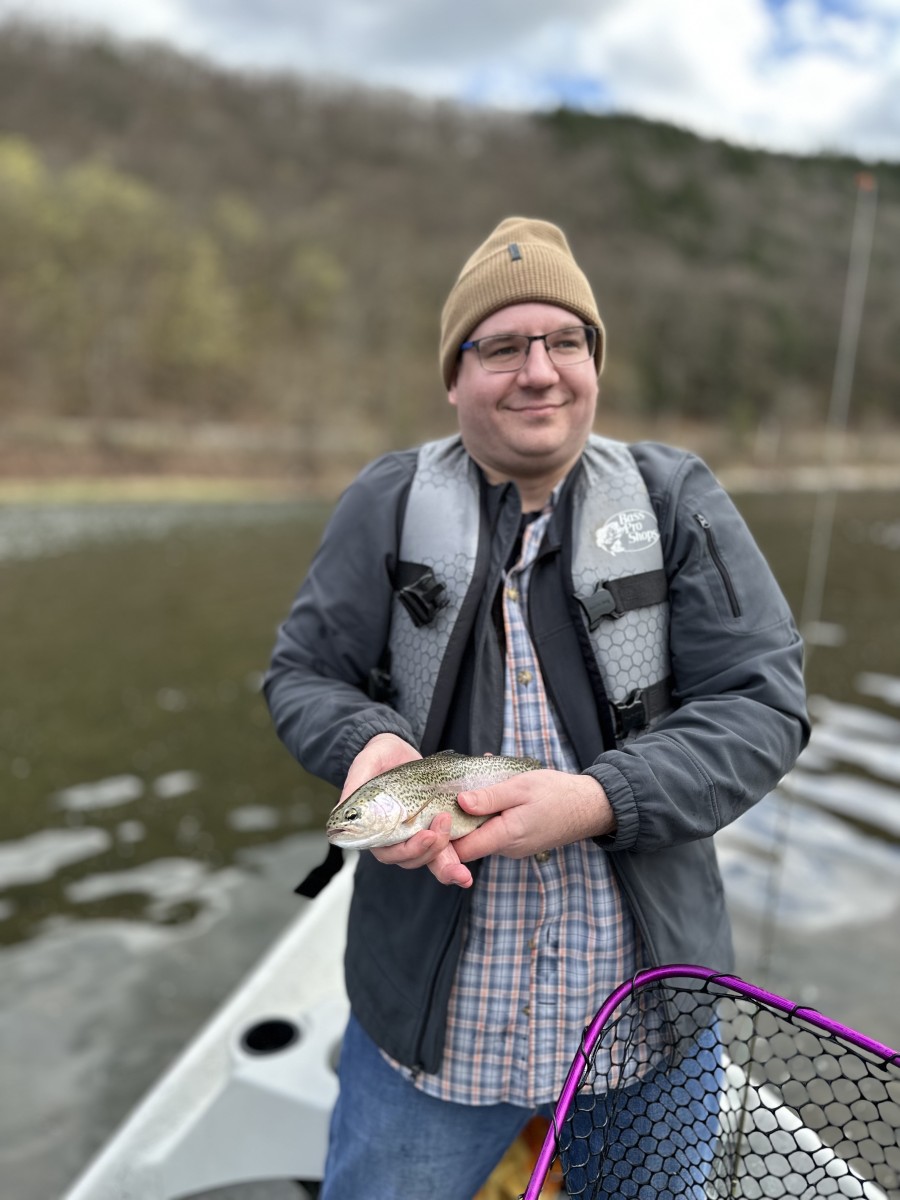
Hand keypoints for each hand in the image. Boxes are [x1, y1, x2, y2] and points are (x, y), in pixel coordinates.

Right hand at [339, 735, 473, 888]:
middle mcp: (395, 837)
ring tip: (456, 841)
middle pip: (411, 859)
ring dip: (445, 859)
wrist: (399, 748)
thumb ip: (355, 784)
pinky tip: (468, 872)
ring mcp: (416, 834)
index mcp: (375, 829)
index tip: (425, 835)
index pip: (387, 851)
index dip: (406, 850)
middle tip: (443, 831)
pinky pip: (445, 849)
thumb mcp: (367, 763)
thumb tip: (339, 813)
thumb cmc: (379, 756)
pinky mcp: (434, 828)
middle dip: (429, 853)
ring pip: (429, 859)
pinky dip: (457, 858)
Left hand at [451, 769, 614, 862]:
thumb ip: (490, 796)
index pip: (462, 850)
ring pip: (481, 834)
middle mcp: (507, 848)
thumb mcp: (521, 787)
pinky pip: (495, 829)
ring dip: (472, 814)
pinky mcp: (519, 840)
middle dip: (454, 822)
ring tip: (465, 787)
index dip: (443, 838)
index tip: (433, 815)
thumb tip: (459, 802)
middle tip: (445, 795)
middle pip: (468, 843)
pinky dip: (487, 813)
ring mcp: (514, 846)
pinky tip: (488, 790)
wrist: (590, 807)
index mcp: (506, 836)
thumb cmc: (557, 793)